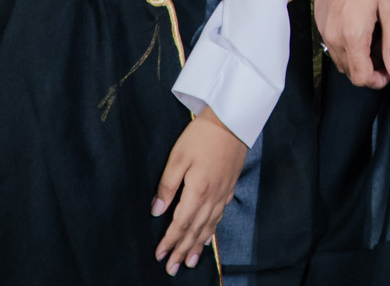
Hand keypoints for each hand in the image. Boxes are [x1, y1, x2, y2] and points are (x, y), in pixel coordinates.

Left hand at [151, 105, 243, 274]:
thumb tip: (156, 211)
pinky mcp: (229, 186)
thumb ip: (166, 186)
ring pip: (209, 226)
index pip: (180, 224)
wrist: (233, 119)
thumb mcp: (177, 157)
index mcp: (197, 191)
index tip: (160, 255)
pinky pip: (220, 216)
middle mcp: (212, 196)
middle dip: (182, 251)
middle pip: (195, 230)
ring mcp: (223, 192)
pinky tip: (207, 237)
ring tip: (189, 262)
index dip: (169, 241)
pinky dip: (212, 231)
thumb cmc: (202, 135)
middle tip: (172, 269)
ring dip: (197, 246)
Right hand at [313, 0, 389, 88]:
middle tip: (386, 51)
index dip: (378, 81)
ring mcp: (323, 29)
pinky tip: (361, 27)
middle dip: (370, 69)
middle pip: (350, 72)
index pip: (361, 78)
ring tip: (375, 38)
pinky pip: (332, 44)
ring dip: (358, 58)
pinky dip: (347, 45)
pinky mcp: (319, 20)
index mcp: (353, 37)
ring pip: (340, 59)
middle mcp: (333, 38)